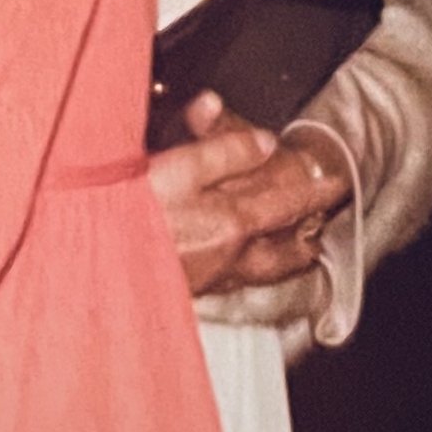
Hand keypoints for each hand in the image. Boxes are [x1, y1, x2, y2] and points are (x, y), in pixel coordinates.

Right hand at [146, 93, 350, 296]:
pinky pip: (233, 281)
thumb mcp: (179, 166)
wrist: (93, 266)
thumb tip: (264, 143)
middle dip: (305, 238)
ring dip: (283, 258)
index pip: (287, 205)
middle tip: (323, 228)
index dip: (316, 191)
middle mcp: (227, 255)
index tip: (339, 183)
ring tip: (297, 253)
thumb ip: (224, 152)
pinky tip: (239, 269)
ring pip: (260, 270)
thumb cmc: (129, 216)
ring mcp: (206, 277)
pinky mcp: (185, 288)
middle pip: (281, 250)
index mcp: (230, 221)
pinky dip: (249, 272)